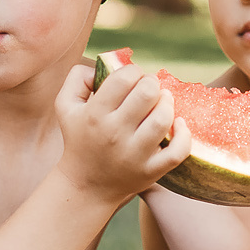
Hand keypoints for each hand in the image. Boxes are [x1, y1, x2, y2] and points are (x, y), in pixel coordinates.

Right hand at [56, 58, 190, 202]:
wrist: (85, 186)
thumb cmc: (78, 139)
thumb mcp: (65, 106)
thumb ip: (78, 77)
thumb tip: (105, 63)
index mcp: (95, 114)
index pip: (124, 78)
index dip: (134, 71)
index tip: (133, 78)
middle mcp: (114, 134)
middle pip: (147, 94)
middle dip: (151, 84)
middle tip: (149, 89)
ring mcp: (134, 155)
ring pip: (163, 119)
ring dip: (167, 103)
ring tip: (161, 102)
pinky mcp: (150, 171)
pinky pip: (178, 151)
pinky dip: (183, 134)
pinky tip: (178, 124)